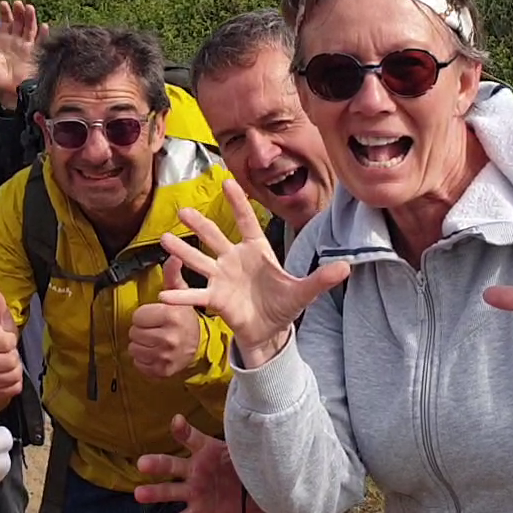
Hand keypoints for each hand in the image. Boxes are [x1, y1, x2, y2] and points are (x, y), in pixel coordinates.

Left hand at [0, 0, 46, 108]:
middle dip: (18, 12)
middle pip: (18, 23)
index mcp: (2, 41)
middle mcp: (15, 42)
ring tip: (29, 8)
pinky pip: (41, 42)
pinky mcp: (36, 54)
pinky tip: (44, 26)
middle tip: (17, 3)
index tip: (4, 4)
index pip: (4, 23)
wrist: (10, 94)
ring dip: (30, 18)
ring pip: (30, 28)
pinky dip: (44, 34)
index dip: (5, 13)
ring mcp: (27, 47)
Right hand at [0, 285, 23, 397]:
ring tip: (4, 363)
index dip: (9, 339)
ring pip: (12, 375)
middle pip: (10, 361)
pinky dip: (13, 382)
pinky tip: (4, 375)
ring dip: (13, 369)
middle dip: (12, 356)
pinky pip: (13, 388)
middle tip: (4, 353)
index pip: (7, 342)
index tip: (2, 338)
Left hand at [128, 258, 202, 378]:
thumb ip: (172, 275)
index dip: (144, 316)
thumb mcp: (181, 294)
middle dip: (142, 330)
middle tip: (155, 328)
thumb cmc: (186, 318)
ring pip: (134, 348)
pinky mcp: (162, 370)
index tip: (155, 316)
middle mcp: (169, 337)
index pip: (137, 317)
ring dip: (141, 344)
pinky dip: (143, 359)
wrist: (201, 346)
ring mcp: (166, 356)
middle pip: (134, 333)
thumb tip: (173, 257)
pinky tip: (155, 352)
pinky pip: (138, 364)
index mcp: (171, 316)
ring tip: (155, 340)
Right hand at [135, 415, 259, 512]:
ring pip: (171, 492)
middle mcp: (194, 469)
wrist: (252, 492)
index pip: (191, 438)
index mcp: (205, 450)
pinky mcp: (198, 511)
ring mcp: (194, 491)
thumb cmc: (243, 463)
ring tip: (139, 494)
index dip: (183, 430)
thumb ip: (238, 435)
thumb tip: (246, 414)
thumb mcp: (241, 448)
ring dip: (155, 493)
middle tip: (142, 463)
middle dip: (157, 464)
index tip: (176, 422)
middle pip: (172, 465)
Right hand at [158, 179, 349, 368]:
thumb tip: (348, 267)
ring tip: (165, 239)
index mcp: (257, 250)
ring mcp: (222, 277)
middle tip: (182, 210)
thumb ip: (322, 278)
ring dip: (182, 251)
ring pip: (200, 260)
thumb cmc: (284, 305)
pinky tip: (165, 293)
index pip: (247, 221)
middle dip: (200, 224)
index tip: (227, 181)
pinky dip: (181, 294)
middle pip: (215, 237)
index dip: (238, 203)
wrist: (270, 330)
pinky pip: (196, 295)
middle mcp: (235, 259)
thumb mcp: (304, 291)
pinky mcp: (215, 299)